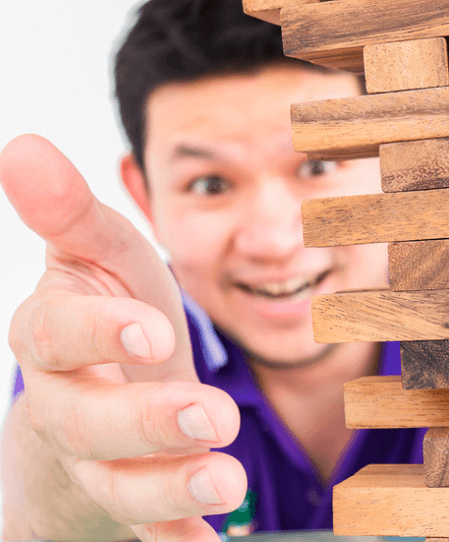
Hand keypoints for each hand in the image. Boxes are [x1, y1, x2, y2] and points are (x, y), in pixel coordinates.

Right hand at [0, 135, 245, 540]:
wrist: (105, 389)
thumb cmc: (111, 315)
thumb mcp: (100, 256)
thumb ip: (70, 212)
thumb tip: (21, 145)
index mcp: (56, 334)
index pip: (55, 336)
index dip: (97, 334)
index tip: (149, 333)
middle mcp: (69, 403)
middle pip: (87, 422)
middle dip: (147, 421)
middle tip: (211, 418)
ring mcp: (100, 458)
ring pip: (119, 482)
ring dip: (170, 487)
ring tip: (227, 484)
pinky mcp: (134, 497)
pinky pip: (147, 527)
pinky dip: (176, 537)